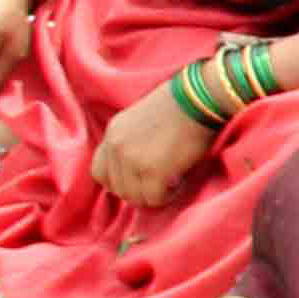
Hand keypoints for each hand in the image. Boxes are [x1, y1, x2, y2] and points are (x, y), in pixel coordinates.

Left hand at [88, 82, 224, 208]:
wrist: (198, 99)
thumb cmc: (181, 106)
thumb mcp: (142, 120)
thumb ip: (132, 142)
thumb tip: (138, 169)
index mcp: (113, 133)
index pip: (100, 172)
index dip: (120, 181)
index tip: (140, 180)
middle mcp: (116, 147)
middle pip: (116, 188)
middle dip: (138, 191)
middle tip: (160, 184)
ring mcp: (132, 159)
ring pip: (134, 197)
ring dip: (153, 195)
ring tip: (172, 183)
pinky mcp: (153, 171)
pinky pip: (154, 199)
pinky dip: (168, 197)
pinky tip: (179, 184)